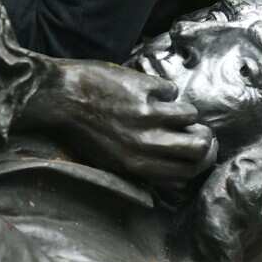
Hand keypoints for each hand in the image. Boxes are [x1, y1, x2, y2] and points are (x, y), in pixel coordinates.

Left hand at [28, 60, 217, 182]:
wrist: (56, 96)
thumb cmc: (79, 130)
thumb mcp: (108, 160)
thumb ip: (141, 167)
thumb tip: (176, 171)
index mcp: (136, 166)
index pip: (187, 172)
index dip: (202, 161)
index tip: (203, 150)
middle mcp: (145, 144)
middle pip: (199, 146)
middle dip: (204, 136)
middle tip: (197, 128)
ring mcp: (146, 114)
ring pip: (190, 115)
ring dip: (182, 110)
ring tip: (165, 106)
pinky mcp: (144, 88)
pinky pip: (171, 89)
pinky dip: (163, 89)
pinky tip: (145, 89)